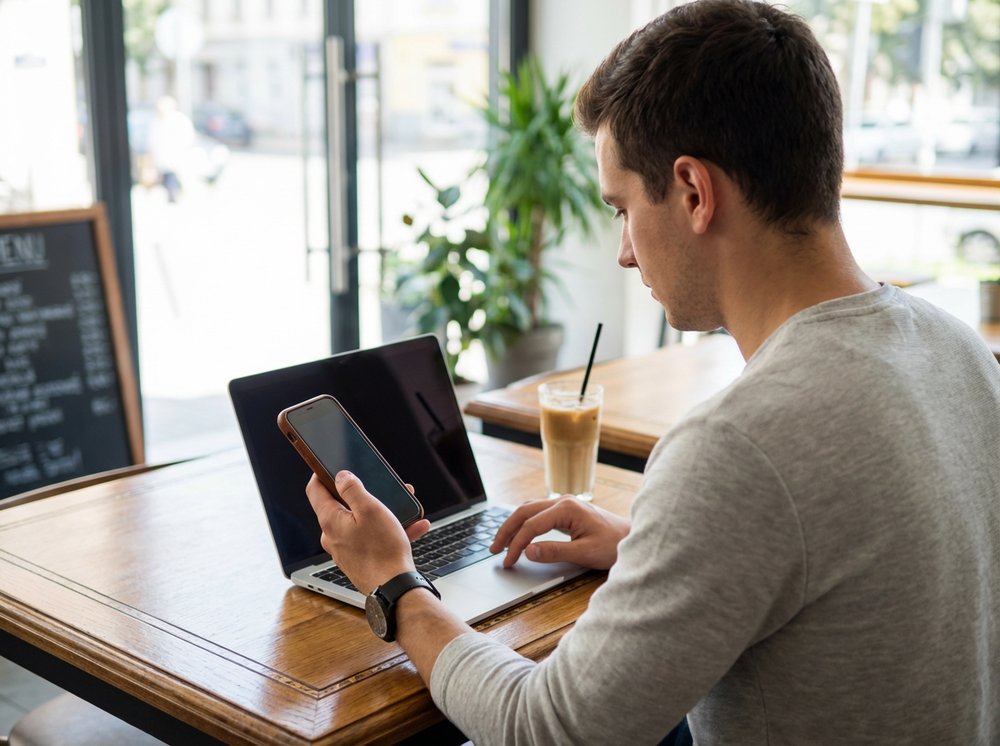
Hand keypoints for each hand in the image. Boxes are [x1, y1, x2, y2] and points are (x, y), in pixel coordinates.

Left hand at [305, 471, 430, 593]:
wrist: (394, 587)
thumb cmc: (382, 549)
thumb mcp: (370, 509)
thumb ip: (353, 488)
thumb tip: (341, 476)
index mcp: (330, 520)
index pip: (315, 491)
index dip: (320, 474)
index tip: (328, 466)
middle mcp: (333, 536)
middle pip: (342, 506)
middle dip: (364, 495)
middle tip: (381, 488)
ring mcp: (346, 550)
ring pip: (362, 523)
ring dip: (383, 513)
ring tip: (404, 509)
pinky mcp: (360, 561)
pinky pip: (373, 539)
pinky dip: (390, 531)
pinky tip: (412, 528)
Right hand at [490, 497, 630, 569]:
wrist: (632, 538)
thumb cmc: (613, 545)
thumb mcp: (584, 553)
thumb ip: (555, 552)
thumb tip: (528, 551)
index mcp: (567, 508)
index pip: (531, 525)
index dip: (516, 544)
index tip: (508, 561)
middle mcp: (563, 501)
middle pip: (524, 511)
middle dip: (507, 530)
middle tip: (494, 549)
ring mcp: (564, 504)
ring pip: (529, 509)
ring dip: (513, 525)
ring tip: (502, 543)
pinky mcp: (566, 510)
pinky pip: (538, 512)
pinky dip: (524, 522)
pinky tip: (519, 534)